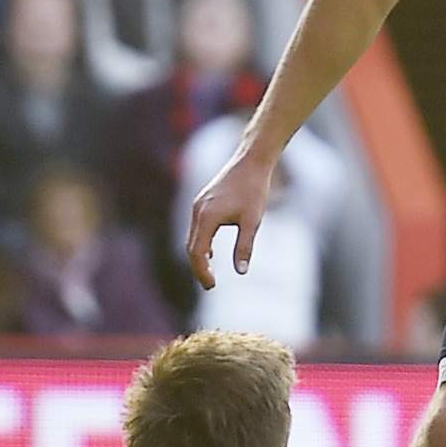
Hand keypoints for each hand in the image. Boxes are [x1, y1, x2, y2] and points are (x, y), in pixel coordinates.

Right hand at [185, 149, 276, 289]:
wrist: (251, 161)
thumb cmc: (254, 189)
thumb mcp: (253, 221)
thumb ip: (245, 247)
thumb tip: (240, 272)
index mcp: (207, 218)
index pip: (197, 253)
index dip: (202, 272)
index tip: (212, 286)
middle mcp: (198, 211)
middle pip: (191, 247)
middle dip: (198, 268)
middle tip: (210, 285)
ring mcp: (198, 205)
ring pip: (192, 237)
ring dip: (199, 256)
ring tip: (209, 272)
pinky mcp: (203, 201)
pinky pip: (197, 228)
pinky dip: (201, 243)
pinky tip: (212, 251)